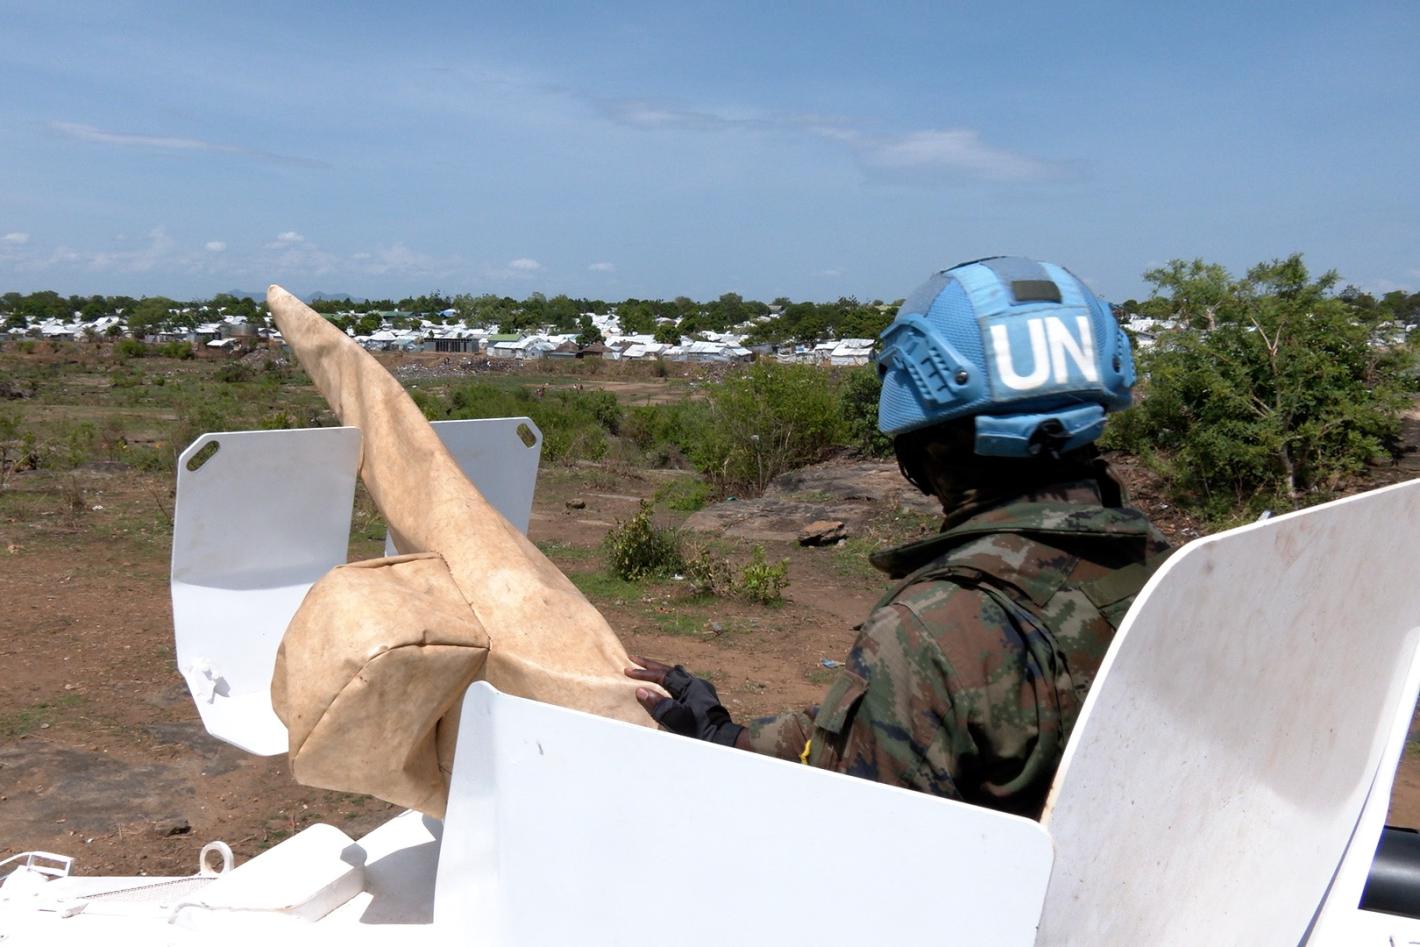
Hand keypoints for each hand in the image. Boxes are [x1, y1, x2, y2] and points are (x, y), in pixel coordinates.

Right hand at [625, 656, 745, 746]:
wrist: (722, 738)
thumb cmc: (699, 729)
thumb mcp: (675, 718)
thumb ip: (658, 704)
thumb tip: (641, 691)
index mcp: (688, 685)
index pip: (661, 675)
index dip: (644, 673)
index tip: (628, 670)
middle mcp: (695, 682)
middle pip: (669, 670)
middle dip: (650, 665)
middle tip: (634, 658)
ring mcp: (700, 688)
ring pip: (677, 675)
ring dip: (661, 671)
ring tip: (648, 668)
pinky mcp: (703, 696)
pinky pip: (682, 682)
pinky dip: (670, 680)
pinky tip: (667, 684)